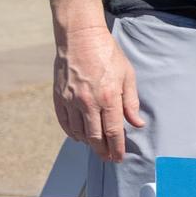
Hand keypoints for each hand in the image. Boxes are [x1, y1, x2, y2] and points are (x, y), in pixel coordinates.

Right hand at [51, 25, 143, 160]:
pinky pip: (65, 122)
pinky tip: (79, 136)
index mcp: (108, 97)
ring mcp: (71, 100)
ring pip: (78, 132)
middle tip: (109, 158)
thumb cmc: (108, 55)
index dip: (116, 147)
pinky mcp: (59, 97)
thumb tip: (136, 123)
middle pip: (95, 136)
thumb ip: (131, 102)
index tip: (119, 157)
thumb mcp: (127, 75)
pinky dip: (72, 133)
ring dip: (88, 143)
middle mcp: (87, 102)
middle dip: (103, 150)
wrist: (80, 38)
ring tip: (97, 148)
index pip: (113, 131)